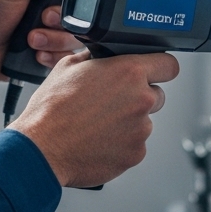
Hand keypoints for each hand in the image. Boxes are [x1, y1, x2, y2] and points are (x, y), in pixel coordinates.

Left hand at [0, 0, 81, 91]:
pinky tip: (35, 53)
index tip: (52, 4)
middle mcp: (58, 10)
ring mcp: (57, 34)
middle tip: (41, 20)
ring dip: (51, 40)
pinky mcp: (55, 55)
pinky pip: (67, 58)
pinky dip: (50, 56)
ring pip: (75, 39)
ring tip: (31, 39)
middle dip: (58, 22)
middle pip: (82, 17)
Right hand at [10, 50, 180, 187]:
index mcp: (129, 72)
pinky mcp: (136, 154)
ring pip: (144, 121)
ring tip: (98, 124)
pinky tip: (99, 140)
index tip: (155, 71)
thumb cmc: (51, 109)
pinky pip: (135, 144)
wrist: (41, 148)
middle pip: (156, 94)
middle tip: (112, 102)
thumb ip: (96, 58)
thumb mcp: (68, 66)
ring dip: (128, 121)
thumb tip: (102, 57)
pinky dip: (121, 143)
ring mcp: (141, 129)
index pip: (168, 64)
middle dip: (139, 97)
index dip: (160, 67)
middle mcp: (141, 99)